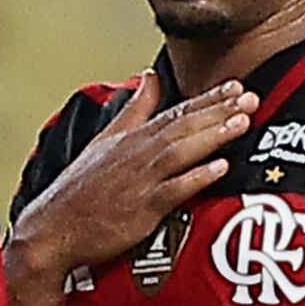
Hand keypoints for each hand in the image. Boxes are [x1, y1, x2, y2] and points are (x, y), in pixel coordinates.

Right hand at [11, 70, 258, 285]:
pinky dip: (195, 177)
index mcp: (132, 137)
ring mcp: (140, 179)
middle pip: (184, 126)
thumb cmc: (81, 188)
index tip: (237, 86)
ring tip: (242, 123)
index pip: (176, 112)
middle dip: (219, 111)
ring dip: (213, 136)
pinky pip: (173, 190)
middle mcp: (138, 153)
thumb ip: (135, 108)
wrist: (53, 229)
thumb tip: (150, 76)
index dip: (209, 99)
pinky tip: (220, 168)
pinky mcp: (141, 208)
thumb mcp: (105, 139)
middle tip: (251, 98)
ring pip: (181, 151)